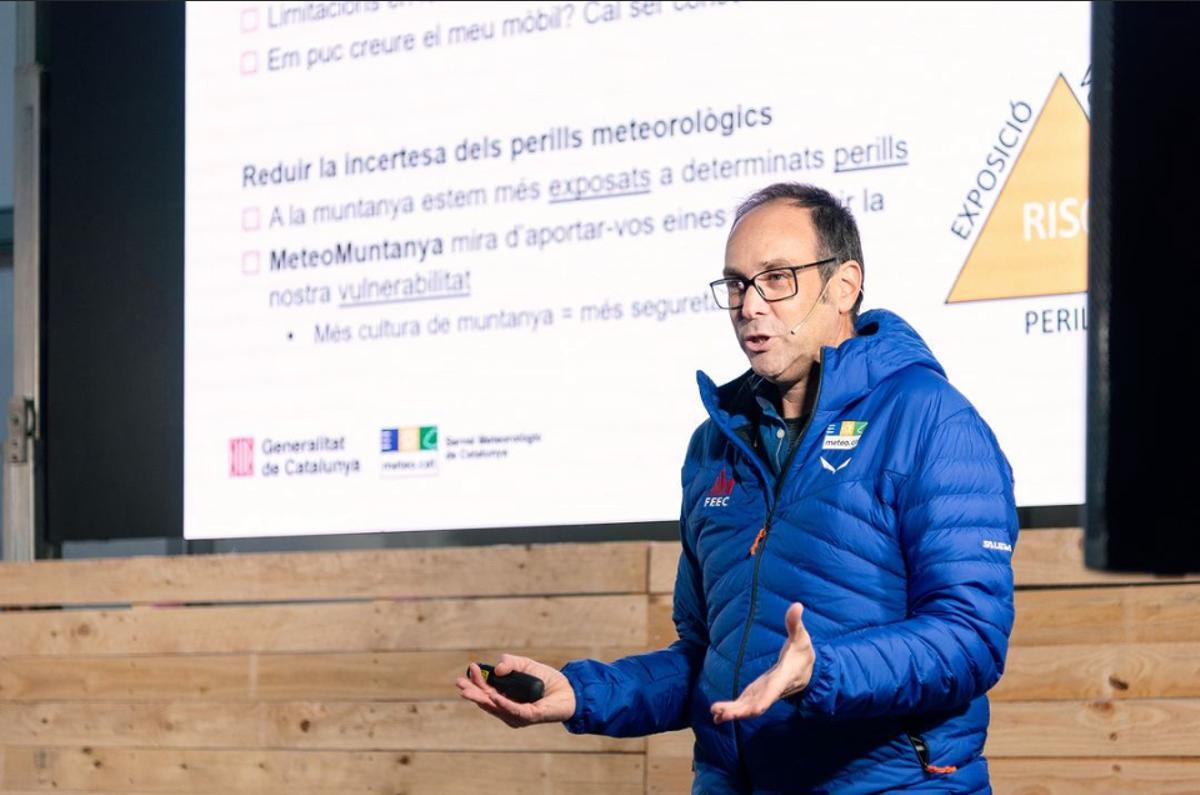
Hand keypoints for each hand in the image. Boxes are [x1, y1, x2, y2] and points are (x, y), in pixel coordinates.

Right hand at [456, 653, 576, 726]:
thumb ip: (510, 662)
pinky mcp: (529, 717)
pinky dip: (503, 704)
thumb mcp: (525, 664)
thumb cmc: (546, 679)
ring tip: (469, 690)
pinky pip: (514, 711)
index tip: (470, 667)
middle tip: (460, 683)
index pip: (486, 691)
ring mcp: (517, 715)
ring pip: (496, 708)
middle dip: (472, 692)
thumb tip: (497, 669)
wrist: (569, 689)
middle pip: (486, 701)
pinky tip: (494, 697)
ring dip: (482, 698)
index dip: (476, 681)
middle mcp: (508, 709)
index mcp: (505, 697)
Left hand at [710, 602, 814, 723]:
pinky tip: (717, 715)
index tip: (754, 710)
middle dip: (739, 711)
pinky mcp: (758, 693)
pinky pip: (745, 704)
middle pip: (756, 704)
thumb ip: (795, 623)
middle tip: (720, 713)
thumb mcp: (801, 637)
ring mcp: (764, 693)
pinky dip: (733, 710)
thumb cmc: (803, 652)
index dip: (764, 700)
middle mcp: (772, 689)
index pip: (773, 690)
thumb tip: (797, 605)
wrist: (809, 671)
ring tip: (715, 714)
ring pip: (748, 706)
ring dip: (733, 712)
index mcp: (783, 677)